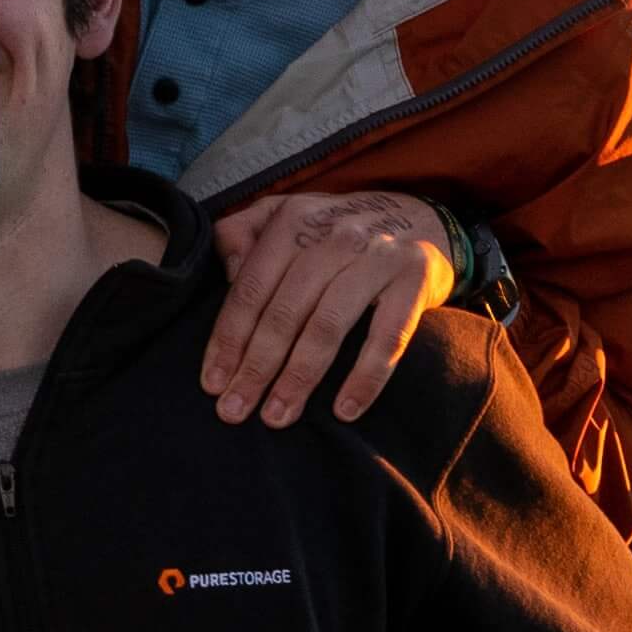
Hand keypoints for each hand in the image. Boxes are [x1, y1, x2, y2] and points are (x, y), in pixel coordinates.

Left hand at [204, 192, 460, 425]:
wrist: (419, 217)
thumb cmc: (336, 232)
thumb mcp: (286, 216)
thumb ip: (244, 233)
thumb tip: (228, 273)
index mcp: (294, 221)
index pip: (251, 288)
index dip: (228, 339)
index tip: (212, 384)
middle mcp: (335, 236)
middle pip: (285, 312)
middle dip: (256, 367)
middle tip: (235, 410)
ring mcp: (377, 257)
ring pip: (328, 326)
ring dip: (299, 377)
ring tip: (278, 415)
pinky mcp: (415, 279)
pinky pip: (387, 338)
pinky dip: (365, 378)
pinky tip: (344, 410)